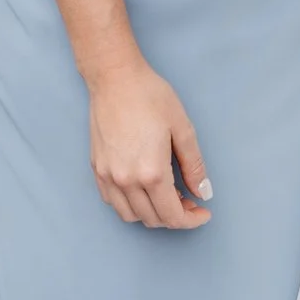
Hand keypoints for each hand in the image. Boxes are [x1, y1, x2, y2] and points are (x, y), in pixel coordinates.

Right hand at [87, 63, 210, 228]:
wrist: (115, 79)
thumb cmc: (151, 97)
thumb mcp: (183, 128)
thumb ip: (194, 166)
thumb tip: (203, 192)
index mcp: (151, 172)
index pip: (171, 216)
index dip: (191, 220)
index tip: (204, 213)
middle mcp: (125, 181)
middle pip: (152, 219)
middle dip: (176, 216)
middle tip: (191, 200)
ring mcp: (107, 177)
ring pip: (130, 215)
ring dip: (152, 213)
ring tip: (169, 195)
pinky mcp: (96, 170)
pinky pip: (113, 202)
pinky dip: (132, 205)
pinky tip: (145, 190)